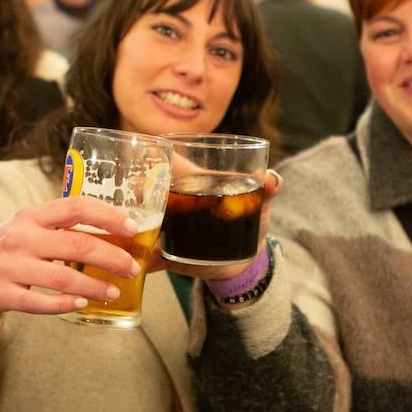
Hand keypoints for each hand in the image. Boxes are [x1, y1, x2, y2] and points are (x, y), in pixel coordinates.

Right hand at [0, 195, 144, 329]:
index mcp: (32, 216)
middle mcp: (22, 238)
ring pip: (64, 277)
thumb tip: (110, 231)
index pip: (76, 207)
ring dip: (94, 286)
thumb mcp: (26, 226)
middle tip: (132, 268)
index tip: (132, 227)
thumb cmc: (2, 248)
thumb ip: (59, 225)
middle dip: (113, 257)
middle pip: (78, 245)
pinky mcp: (3, 294)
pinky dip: (65, 304)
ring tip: (113, 291)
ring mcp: (11, 266)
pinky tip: (81, 304)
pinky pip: (40, 302)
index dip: (108, 216)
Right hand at [149, 169, 283, 281]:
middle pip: (148, 191)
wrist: (245, 261)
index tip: (150, 150)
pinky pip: (152, 256)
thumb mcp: (259, 204)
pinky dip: (150, 258)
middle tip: (142, 192)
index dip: (158, 157)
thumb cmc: (249, 220)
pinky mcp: (167, 255)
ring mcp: (167, 229)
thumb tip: (273, 179)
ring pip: (143, 221)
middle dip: (142, 190)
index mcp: (193, 183)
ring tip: (142, 228)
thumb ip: (267, 190)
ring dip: (138, 223)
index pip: (170, 164)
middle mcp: (174, 202)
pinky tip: (151, 259)